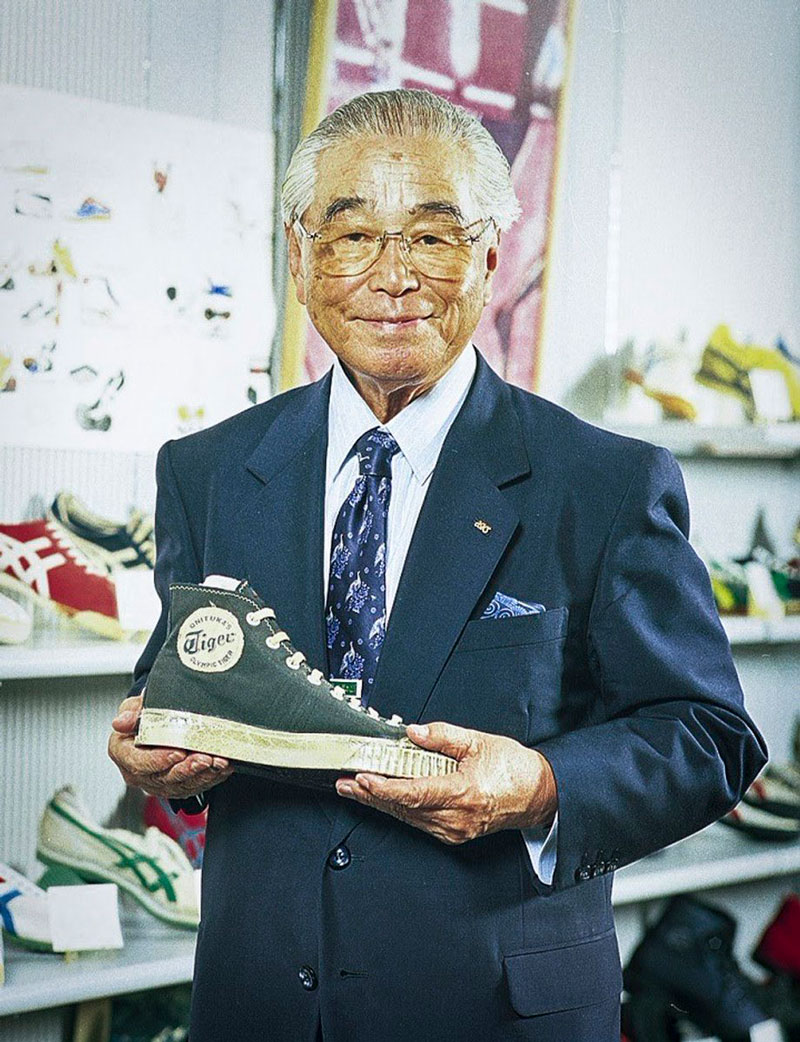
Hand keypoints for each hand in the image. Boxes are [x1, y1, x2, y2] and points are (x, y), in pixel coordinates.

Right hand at [108, 693, 232, 798]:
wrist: (155, 722)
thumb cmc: (143, 715)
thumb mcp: (134, 707)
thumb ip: (131, 713)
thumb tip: (120, 722)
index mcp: (124, 754)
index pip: (139, 764)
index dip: (159, 760)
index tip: (178, 752)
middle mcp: (139, 773)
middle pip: (164, 778)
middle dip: (187, 769)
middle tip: (205, 759)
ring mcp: (157, 782)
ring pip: (181, 786)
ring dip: (203, 775)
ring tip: (219, 762)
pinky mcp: (175, 786)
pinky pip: (194, 787)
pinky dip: (210, 778)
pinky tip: (222, 768)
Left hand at [335, 722, 556, 843]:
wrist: (538, 794)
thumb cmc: (514, 769)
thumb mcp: (479, 742)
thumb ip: (443, 736)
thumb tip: (413, 733)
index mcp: (463, 793)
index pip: (414, 793)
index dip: (384, 787)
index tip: (363, 778)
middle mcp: (456, 818)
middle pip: (404, 808)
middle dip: (371, 796)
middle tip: (345, 783)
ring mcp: (454, 829)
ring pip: (408, 817)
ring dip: (381, 802)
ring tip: (355, 790)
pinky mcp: (454, 833)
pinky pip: (419, 821)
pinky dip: (400, 808)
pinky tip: (384, 798)